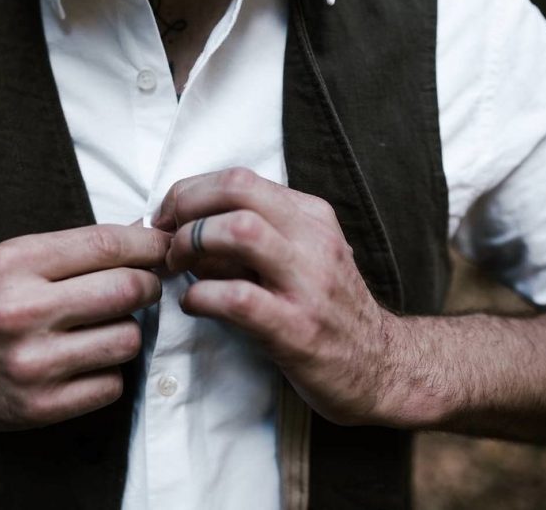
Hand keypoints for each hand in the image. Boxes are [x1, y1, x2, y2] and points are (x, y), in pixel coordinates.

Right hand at [0, 224, 169, 430]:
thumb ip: (76, 249)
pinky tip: (87, 362)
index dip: (149, 244)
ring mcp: (32, 362)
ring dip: (128, 331)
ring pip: (127, 339)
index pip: (105, 244)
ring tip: (106, 328)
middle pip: (126, 290)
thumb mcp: (16, 260)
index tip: (164, 248)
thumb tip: (144, 235)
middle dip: (149, 286)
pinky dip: (109, 371)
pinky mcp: (40, 406)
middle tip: (144, 288)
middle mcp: (22, 311)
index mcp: (16, 264)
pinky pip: (113, 383)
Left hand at [154, 168, 396, 426]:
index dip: (190, 191)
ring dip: (192, 244)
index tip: (168, 217)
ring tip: (177, 267)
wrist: (380, 367)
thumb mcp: (301, 257)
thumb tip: (187, 228)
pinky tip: (193, 304)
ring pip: (240, 231)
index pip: (240, 179)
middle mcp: (314, 240)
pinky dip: (200, 296)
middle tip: (164, 238)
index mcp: (312, 217)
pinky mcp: (297, 328)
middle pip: (237, 191)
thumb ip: (254, 237)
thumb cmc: (327, 310)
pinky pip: (237, 298)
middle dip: (186, 207)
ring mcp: (308, 284)